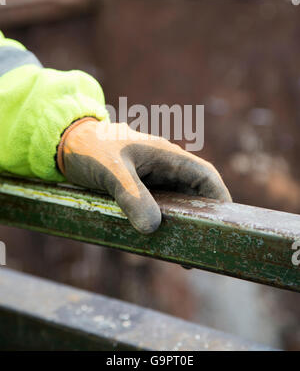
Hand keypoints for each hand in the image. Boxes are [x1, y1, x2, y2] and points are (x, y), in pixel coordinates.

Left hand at [57, 118, 230, 233]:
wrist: (68, 144)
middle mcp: (165, 165)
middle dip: (202, 217)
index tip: (224, 223)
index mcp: (166, 155)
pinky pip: (161, 205)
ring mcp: (154, 176)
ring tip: (183, 252)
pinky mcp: (142, 186)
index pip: (204, 175)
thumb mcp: (111, 172)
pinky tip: (160, 241)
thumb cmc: (91, 150)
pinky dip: (165, 222)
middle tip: (201, 248)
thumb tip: (152, 228)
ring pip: (179, 200)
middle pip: (195, 191)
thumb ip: (131, 196)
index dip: (219, 197)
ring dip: (184, 222)